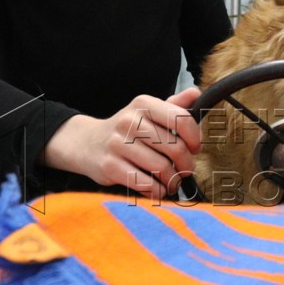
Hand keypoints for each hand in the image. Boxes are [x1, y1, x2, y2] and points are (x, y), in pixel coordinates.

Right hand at [44, 86, 202, 198]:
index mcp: (144, 104)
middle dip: (186, 164)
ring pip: (161, 168)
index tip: (194, 148)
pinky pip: (144, 183)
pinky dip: (156, 190)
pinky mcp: (110, 166)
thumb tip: (196, 93)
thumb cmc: (127, 130)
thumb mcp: (147, 112)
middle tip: (185, 170)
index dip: (195, 138)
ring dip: (172, 180)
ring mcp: (118, 144)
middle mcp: (129, 121)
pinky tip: (157, 188)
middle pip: (175, 148)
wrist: (87, 143)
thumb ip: (173, 106)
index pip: (181, 120)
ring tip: (172, 181)